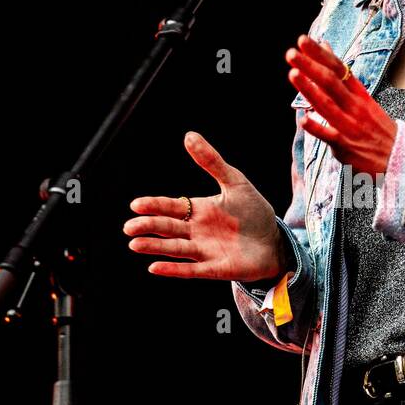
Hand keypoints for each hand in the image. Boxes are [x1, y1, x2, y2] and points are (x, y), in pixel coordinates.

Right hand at [123, 131, 285, 281]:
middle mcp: (196, 231)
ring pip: (175, 249)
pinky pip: (190, 270)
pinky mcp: (215, 269)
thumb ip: (212, 162)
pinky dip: (173, 269)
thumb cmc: (254, 212)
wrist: (275, 242)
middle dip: (149, 227)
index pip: (170, 207)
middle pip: (168, 228)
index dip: (154, 206)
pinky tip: (155, 268)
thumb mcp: (235, 182)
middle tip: (129, 227)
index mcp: (198, 210)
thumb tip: (189, 135)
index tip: (136, 204)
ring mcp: (204, 251)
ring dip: (156, 247)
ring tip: (135, 244)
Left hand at [286, 35, 398, 174]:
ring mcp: (350, 126)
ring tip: (293, 74)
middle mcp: (355, 107)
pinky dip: (317, 128)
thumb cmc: (377, 127)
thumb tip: (325, 47)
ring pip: (327, 105)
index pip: (338, 69)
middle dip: (310, 66)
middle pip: (331, 82)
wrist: (400, 157)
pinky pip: (329, 136)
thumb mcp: (364, 99)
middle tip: (291, 53)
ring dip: (309, 89)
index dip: (320, 55)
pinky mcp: (345, 146)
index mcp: (360, 94)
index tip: (303, 41)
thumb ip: (342, 77)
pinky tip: (303, 120)